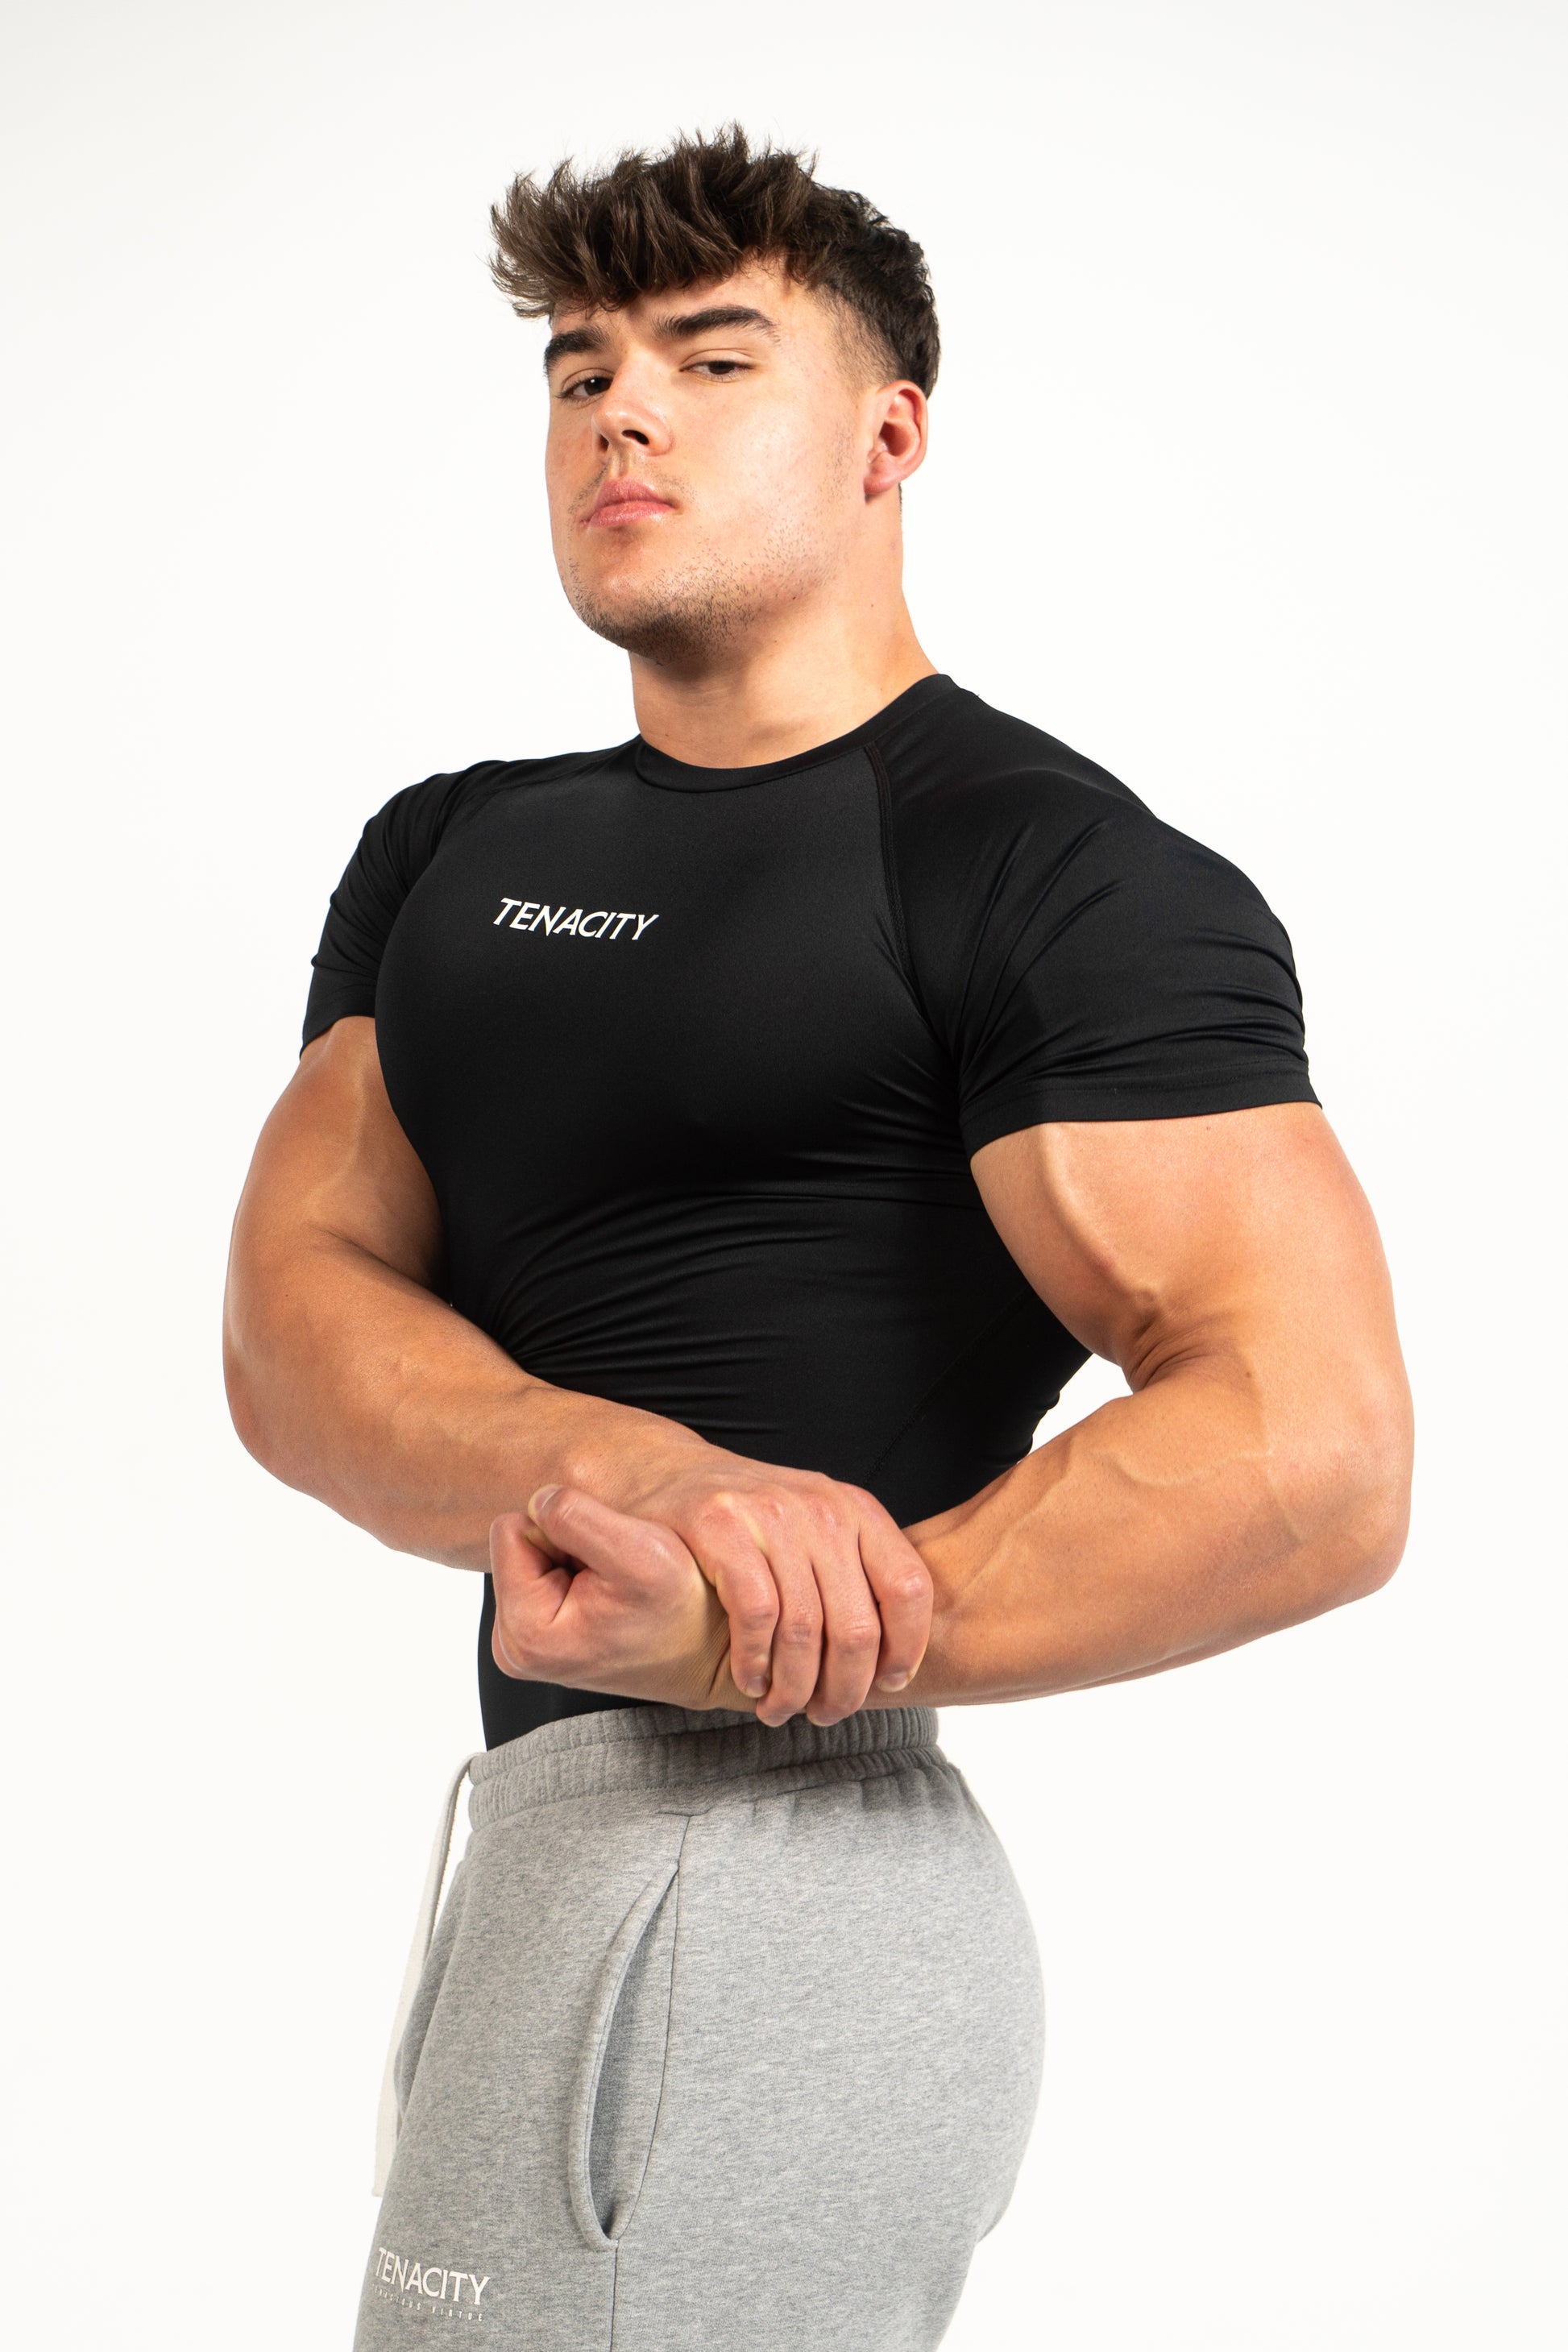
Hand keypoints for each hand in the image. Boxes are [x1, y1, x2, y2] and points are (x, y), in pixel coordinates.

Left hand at [490, 1488, 748, 1710]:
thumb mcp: (641, 1553)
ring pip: (531, 1556)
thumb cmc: (683, 1612)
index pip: (511, 1530)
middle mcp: (513, 1647)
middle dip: (568, 1545)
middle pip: (517, 1544)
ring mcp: (524, 1645)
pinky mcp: (537, 1638)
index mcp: (526, 1633)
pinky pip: (542, 1575)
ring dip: (575, 1559)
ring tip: (617, 1589)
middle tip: (615, 1577)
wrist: (712, 1652)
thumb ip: (576, 1517)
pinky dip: (578, 1575)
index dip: (565, 1528)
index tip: (606, 1560)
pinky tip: (610, 1597)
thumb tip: (536, 1498)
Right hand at [581, 1452, 933, 1726]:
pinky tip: (749, 1679)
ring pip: (805, 1629)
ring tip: (779, 1709)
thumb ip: (855, 1580)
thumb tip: (897, 1665)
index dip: (906, 1647)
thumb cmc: (750, 1524)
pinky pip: (755, 1613)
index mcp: (856, 1510)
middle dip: (844, 1688)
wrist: (669, 1475)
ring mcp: (770, 1511)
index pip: (909, 1587)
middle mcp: (821, 1507)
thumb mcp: (815, 1534)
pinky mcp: (719, 1523)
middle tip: (824, 1715)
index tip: (888, 1684)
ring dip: (794, 1687)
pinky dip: (755, 1660)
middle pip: (857, 1624)